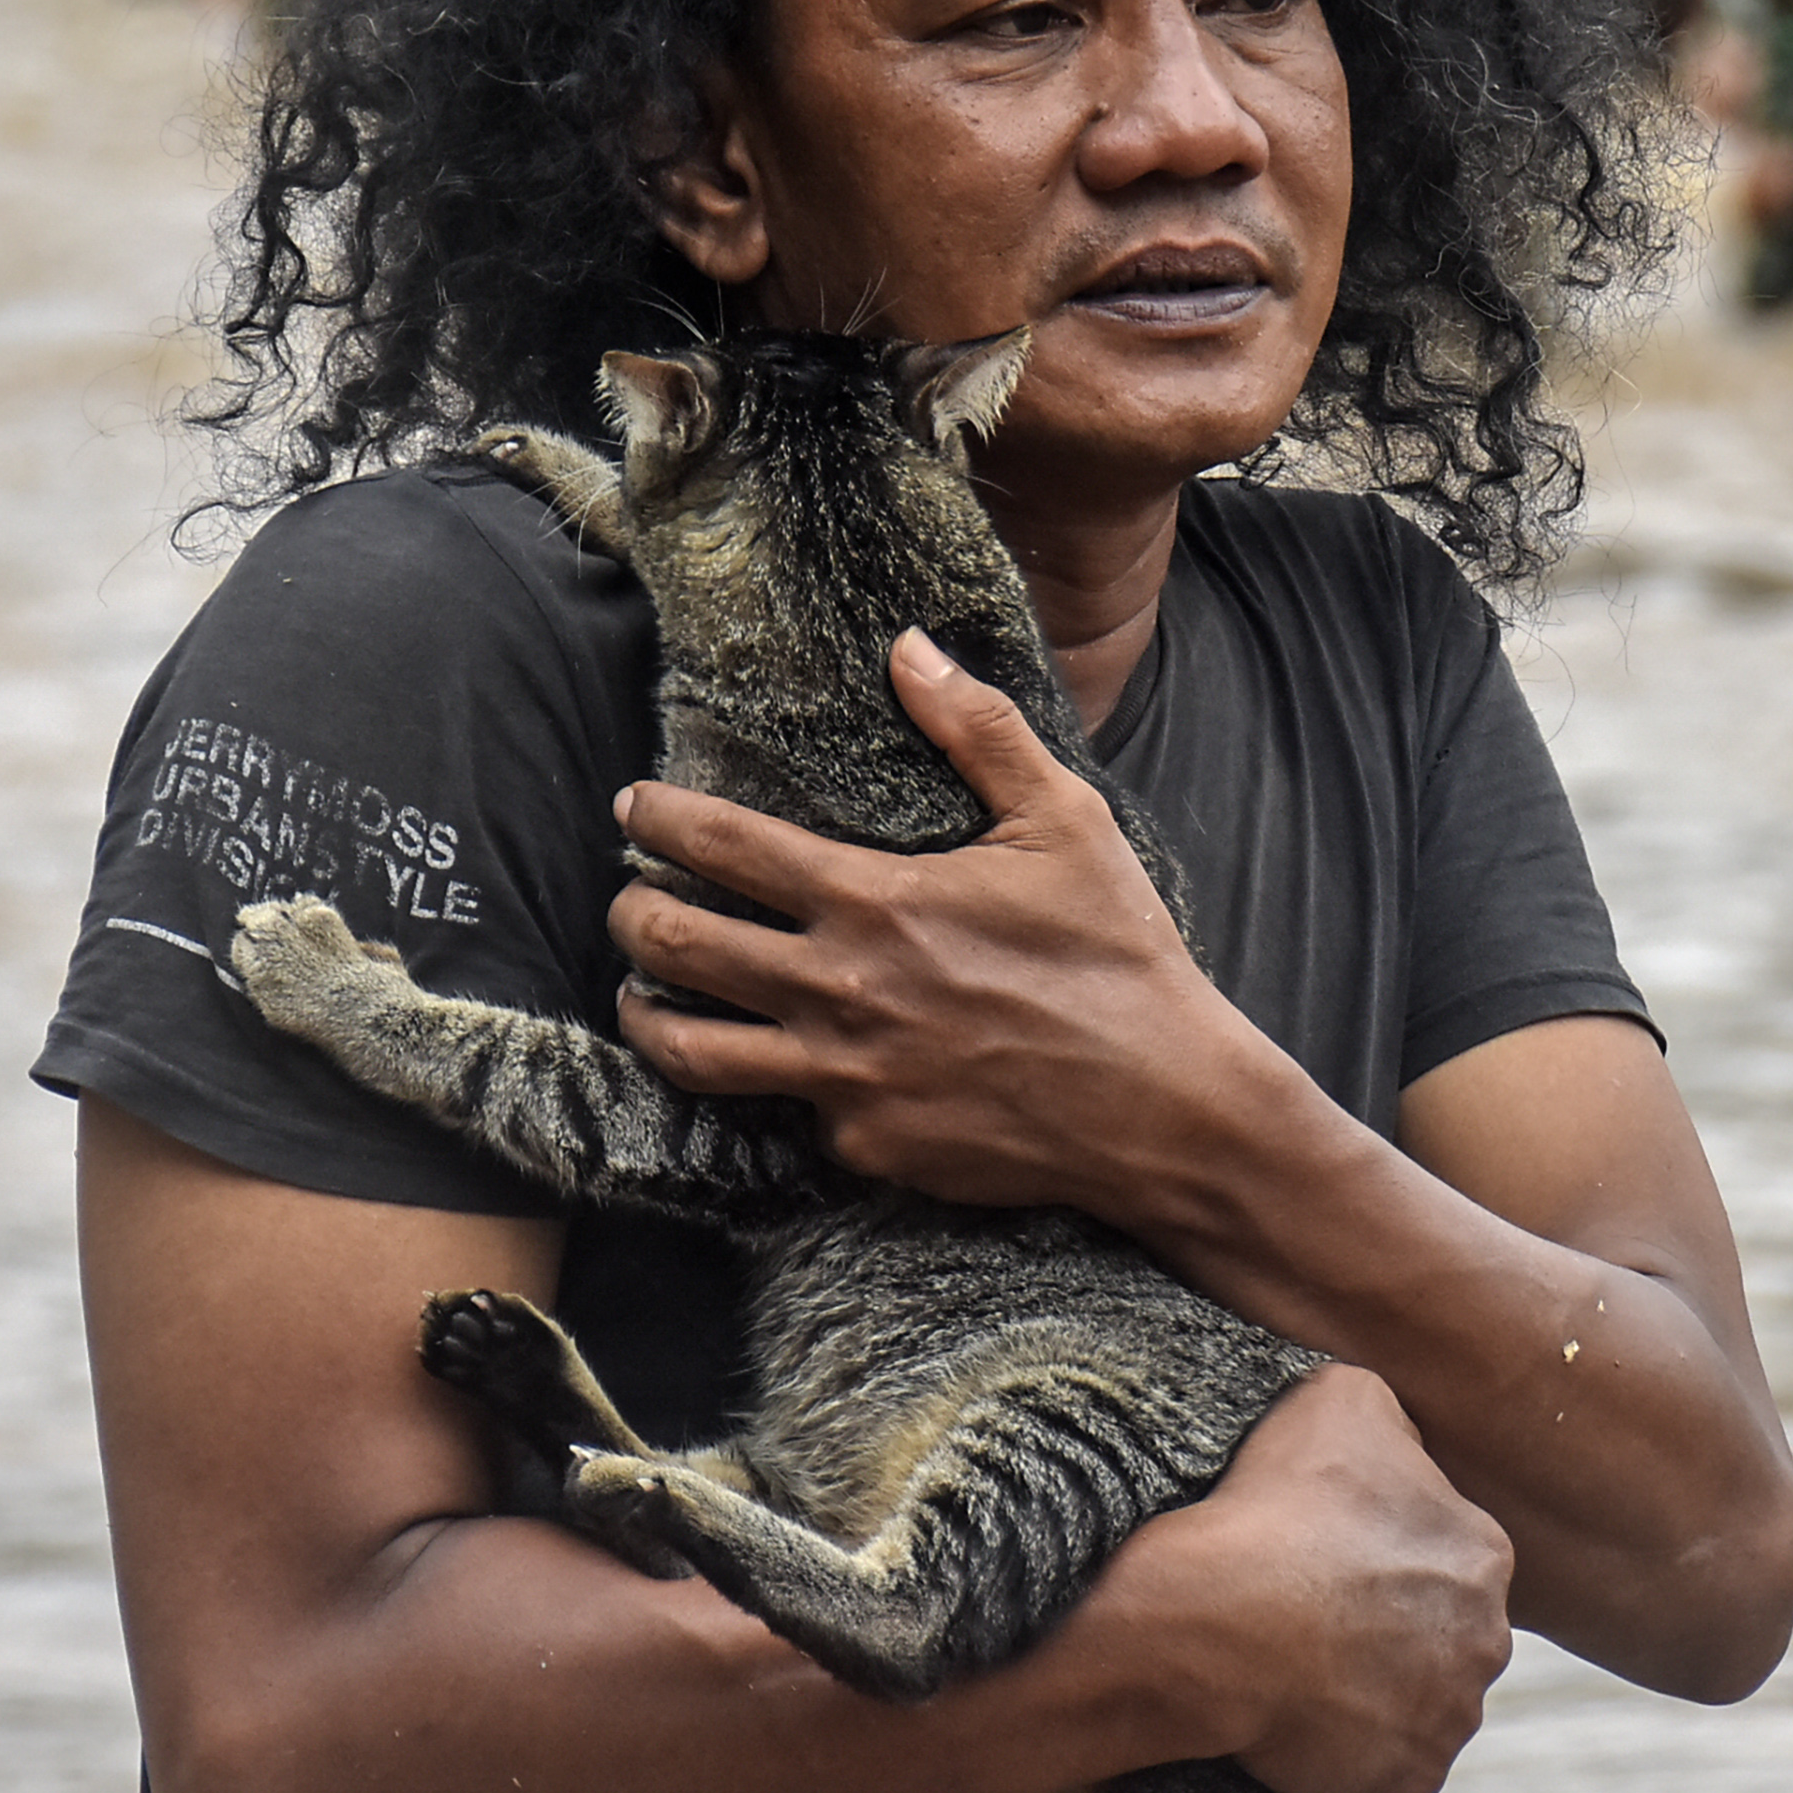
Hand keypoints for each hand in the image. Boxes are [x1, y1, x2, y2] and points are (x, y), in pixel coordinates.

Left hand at [611, 629, 1263, 1211]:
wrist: (1162, 1107)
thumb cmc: (1117, 954)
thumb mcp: (1065, 822)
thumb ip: (978, 729)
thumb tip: (908, 648)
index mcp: (877, 901)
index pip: (725, 845)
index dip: (661, 817)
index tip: (634, 804)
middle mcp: (840, 990)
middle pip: (676, 944)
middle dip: (632, 910)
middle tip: (630, 896)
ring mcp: (844, 1077)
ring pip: (691, 1048)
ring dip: (649, 1012)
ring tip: (643, 994)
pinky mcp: (866, 1144)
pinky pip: (788, 1111)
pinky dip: (776, 1081)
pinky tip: (783, 1061)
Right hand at [1104, 1365, 1512, 1792]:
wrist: (1210, 1622)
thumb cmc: (1269, 1506)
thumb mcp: (1341, 1399)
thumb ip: (1392, 1422)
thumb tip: (1399, 1447)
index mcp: (1481, 1555)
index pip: (1447, 1554)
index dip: (1386, 1554)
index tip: (1330, 1557)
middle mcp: (1486, 1643)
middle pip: (1441, 1633)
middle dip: (1390, 1627)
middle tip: (1312, 1615)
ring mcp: (1447, 1720)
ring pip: (1415, 1702)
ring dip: (1370, 1690)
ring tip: (1295, 1667)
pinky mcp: (1402, 1781)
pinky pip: (1379, 1765)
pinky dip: (1344, 1750)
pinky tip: (1293, 1716)